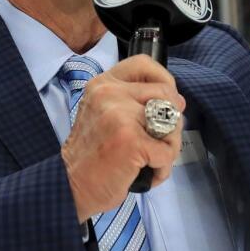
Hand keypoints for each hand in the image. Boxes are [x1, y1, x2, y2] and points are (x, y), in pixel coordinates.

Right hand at [60, 55, 184, 221]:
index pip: (144, 64)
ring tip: (148, 161)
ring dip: (168, 148)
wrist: (70, 186)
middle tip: (156, 143)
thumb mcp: (105, 115)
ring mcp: (120, 115)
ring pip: (172, 123)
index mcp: (103, 84)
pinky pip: (167, 152)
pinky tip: (144, 173)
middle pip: (167, 94)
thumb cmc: (91, 156)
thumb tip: (178, 101)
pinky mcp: (131, 140)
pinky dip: (161, 169)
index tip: (166, 102)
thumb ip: (136, 103)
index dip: (164, 81)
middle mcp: (110, 93)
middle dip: (172, 123)